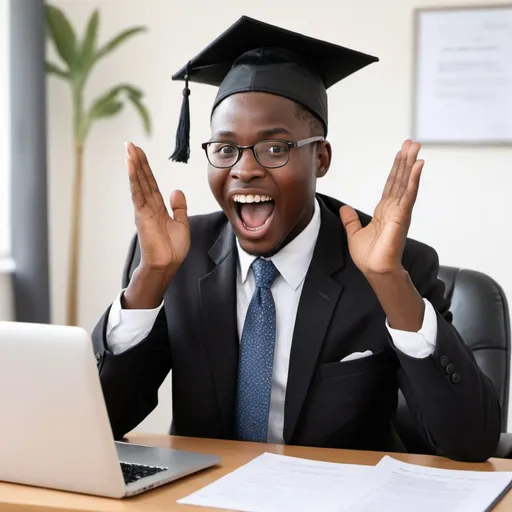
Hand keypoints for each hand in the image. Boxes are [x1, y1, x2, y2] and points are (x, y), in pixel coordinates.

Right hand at [125, 142, 189, 274]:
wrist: (167, 264)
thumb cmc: (172, 248)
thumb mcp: (181, 223)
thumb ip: (179, 207)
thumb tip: (176, 191)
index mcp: (158, 207)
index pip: (151, 183)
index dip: (146, 168)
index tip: (140, 153)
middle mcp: (148, 206)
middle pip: (143, 179)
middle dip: (137, 161)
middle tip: (130, 144)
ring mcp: (144, 209)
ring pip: (138, 183)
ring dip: (134, 165)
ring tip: (128, 149)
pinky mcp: (142, 214)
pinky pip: (138, 193)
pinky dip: (134, 179)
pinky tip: (130, 165)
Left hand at [340, 140, 423, 275]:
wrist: (375, 270)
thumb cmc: (369, 256)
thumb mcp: (354, 233)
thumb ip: (350, 220)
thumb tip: (344, 209)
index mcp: (384, 211)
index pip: (391, 185)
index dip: (396, 169)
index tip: (400, 154)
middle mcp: (394, 208)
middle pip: (401, 179)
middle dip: (406, 161)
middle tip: (412, 143)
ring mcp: (400, 211)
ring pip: (406, 183)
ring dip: (411, 164)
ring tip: (416, 147)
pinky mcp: (402, 216)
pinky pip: (409, 195)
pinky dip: (414, 179)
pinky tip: (418, 166)